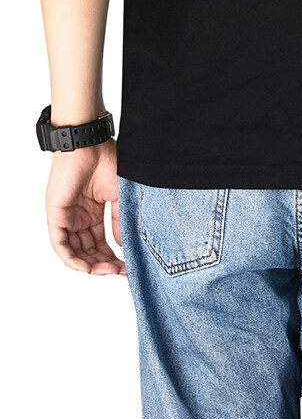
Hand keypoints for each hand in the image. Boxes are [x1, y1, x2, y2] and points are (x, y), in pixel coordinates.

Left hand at [45, 139, 125, 275]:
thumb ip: (119, 221)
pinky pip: (60, 244)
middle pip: (89, 250)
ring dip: (90, 265)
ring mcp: (67, 218)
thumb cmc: (107, 163)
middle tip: (120, 272)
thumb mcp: (119, 197)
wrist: (90, 147)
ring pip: (74, 251)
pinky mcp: (56, 215)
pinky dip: (72, 258)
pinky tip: (87, 267)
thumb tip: (123, 245)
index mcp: (94, 213)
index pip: (101, 242)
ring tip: (108, 271)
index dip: (114, 257)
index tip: (128, 267)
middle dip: (104, 264)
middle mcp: (79, 218)